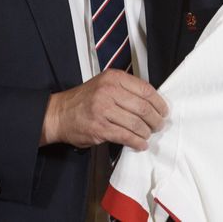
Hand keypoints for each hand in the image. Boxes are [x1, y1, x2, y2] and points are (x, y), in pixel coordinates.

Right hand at [40, 69, 167, 150]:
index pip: (145, 89)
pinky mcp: (100, 128)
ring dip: (146, 132)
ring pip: (136, 123)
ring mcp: (103, 110)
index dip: (159, 102)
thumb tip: (152, 101)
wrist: (59, 113)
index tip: (164, 110)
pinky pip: (126, 136)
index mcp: (113, 78)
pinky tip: (140, 144)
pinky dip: (137, 142)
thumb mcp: (104, 84)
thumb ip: (126, 89)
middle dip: (155, 119)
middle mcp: (109, 91)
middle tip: (159, 125)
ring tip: (148, 135)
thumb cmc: (84, 100)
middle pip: (143, 108)